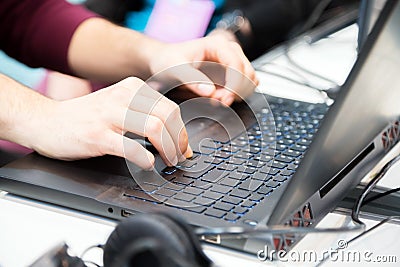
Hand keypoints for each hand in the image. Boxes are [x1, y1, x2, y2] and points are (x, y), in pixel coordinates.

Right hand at [29, 77, 191, 168]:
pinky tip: (147, 164)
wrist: (46, 120)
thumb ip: (143, 114)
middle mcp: (123, 97)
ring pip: (155, 127)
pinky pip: (131, 147)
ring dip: (168, 149)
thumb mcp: (118, 105)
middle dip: (179, 141)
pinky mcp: (98, 135)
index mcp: (132, 88)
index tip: (183, 147)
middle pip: (168, 116)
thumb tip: (172, 136)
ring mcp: (109, 115)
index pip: (170, 108)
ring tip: (167, 161)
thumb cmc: (86, 118)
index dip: (182, 131)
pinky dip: (145, 159)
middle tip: (179, 157)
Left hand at [149, 35, 258, 105]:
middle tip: (217, 101)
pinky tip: (221, 98)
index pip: (237, 65)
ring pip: (250, 80)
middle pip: (248, 73)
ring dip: (238, 94)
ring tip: (217, 99)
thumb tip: (210, 92)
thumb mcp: (175, 68)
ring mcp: (232, 61)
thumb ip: (192, 80)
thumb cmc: (168, 60)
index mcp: (217, 44)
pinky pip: (245, 85)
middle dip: (235, 91)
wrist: (165, 60)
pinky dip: (237, 94)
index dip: (234, 85)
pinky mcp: (232, 73)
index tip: (224, 99)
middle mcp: (228, 51)